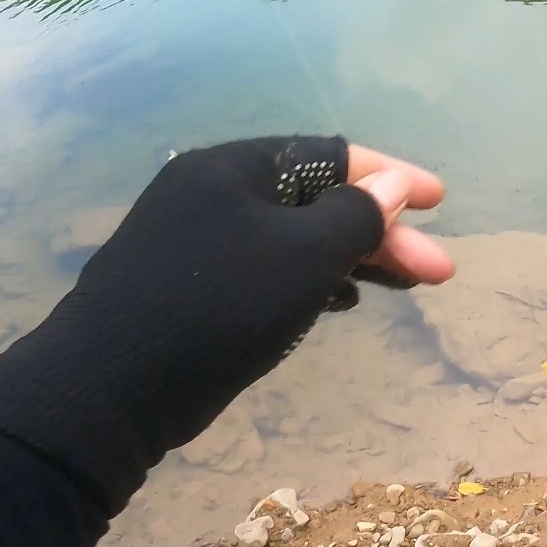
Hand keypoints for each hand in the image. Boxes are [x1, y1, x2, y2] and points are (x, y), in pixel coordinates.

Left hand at [0, 136, 447, 512]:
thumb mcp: (302, 259)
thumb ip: (355, 217)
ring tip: (400, 287)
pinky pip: (265, 267)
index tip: (442, 201)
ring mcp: (193, 241)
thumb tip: (391, 185)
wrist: (104, 391)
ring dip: (351, 258)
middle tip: (437, 273)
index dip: (391, 176)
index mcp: (232, 167)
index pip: (330, 155)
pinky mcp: (185, 289)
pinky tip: (339, 302)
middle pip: (313, 199)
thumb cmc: (214, 310)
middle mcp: (209, 192)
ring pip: (291, 237)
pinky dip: (310, 279)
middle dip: (380, 232)